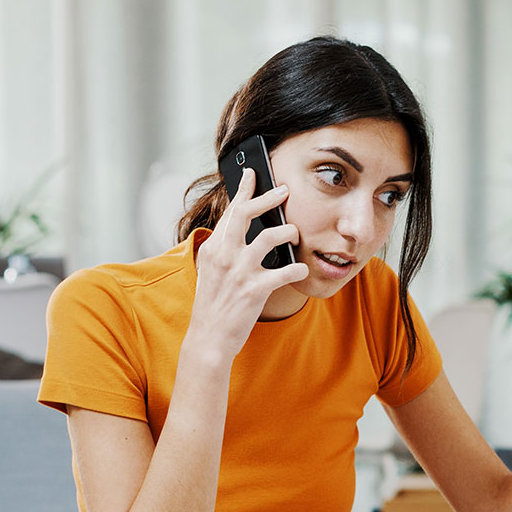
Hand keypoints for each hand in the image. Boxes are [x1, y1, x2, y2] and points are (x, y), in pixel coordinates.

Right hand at [187, 167, 308, 364]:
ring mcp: (240, 272)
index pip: (230, 211)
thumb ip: (225, 248)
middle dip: (268, 198)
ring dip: (288, 232)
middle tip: (285, 191)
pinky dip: (297, 268)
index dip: (244, 190)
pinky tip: (302, 269)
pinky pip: (285, 272)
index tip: (253, 174)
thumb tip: (242, 227)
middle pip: (247, 214)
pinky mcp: (255, 290)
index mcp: (214, 248)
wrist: (209, 337)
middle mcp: (224, 255)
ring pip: (269, 237)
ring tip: (296, 234)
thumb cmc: (214, 304)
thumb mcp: (212, 270)